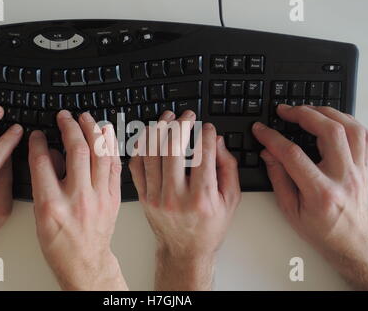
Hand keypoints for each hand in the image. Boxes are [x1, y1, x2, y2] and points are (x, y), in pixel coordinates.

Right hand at [28, 110, 126, 290]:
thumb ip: (44, 182)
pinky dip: (111, 146)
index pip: (43, 162)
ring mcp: (99, 197)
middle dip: (70, 127)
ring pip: (100, 154)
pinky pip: (115, 166)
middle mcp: (77, 198)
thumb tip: (51, 153)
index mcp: (51, 205)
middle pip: (76, 152)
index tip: (39, 134)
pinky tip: (107, 133)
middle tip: (65, 117)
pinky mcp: (113, 197)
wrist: (84, 261)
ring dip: (93, 131)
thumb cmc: (60, 243)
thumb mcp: (40, 216)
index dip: (39, 142)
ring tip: (86, 118)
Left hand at [129, 110, 240, 289]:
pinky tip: (148, 137)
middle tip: (186, 115)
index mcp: (202, 198)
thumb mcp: (230, 201)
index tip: (207, 126)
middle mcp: (177, 197)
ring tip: (166, 119)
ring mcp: (156, 197)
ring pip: (152, 154)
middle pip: (174, 150)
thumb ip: (228, 169)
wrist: (185, 251)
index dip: (205, 135)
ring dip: (158, 131)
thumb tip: (218, 142)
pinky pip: (137, 167)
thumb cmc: (209, 228)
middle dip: (180, 125)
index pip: (203, 155)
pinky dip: (140, 148)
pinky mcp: (143, 197)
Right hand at [253, 104, 367, 289]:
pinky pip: (364, 136)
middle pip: (329, 132)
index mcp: (321, 192)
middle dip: (304, 114)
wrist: (351, 242)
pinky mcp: (366, 167)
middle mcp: (344, 177)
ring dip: (328, 112)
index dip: (273, 138)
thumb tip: (268, 152)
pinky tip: (332, 118)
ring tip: (308, 110)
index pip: (293, 155)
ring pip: (351, 128)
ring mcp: (359, 170)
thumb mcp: (290, 209)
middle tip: (286, 110)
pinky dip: (348, 121)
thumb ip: (278, 178)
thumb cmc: (321, 230)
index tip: (261, 129)